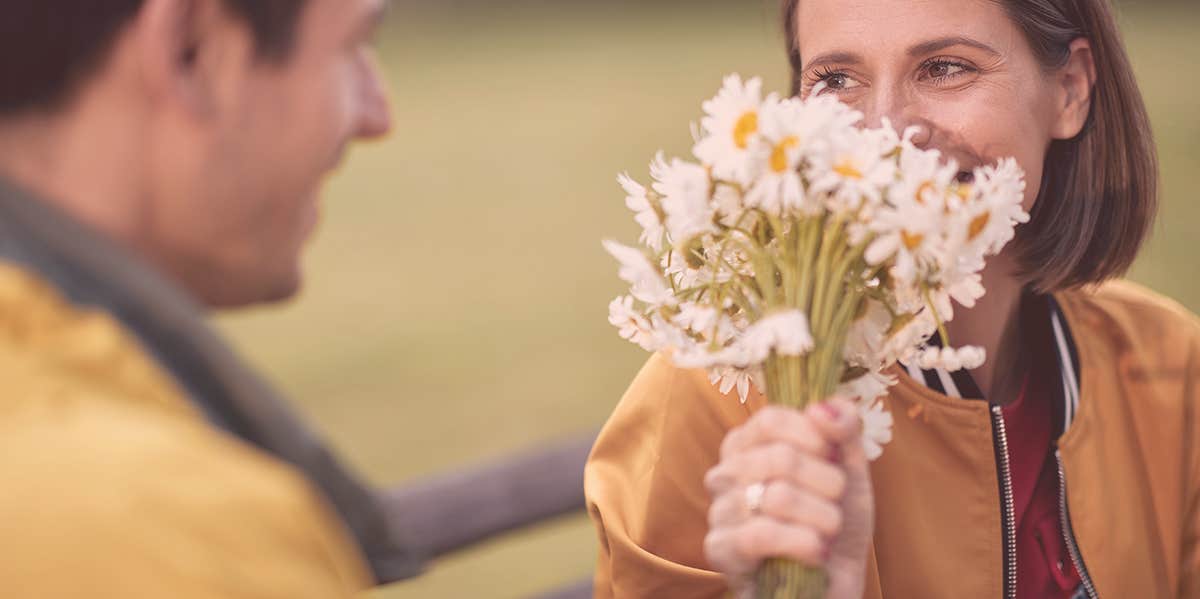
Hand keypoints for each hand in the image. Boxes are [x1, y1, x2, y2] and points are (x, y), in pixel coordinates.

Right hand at [703, 398, 873, 598]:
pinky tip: (816, 553)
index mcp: (748, 445)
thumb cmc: (835, 525)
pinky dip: (802, 544)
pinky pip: (760, 534)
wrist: (832, 585)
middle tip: (836, 506)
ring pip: (777, 497)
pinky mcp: (720, 550)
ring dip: (822, 519)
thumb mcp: (850, 470)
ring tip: (828, 534)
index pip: (771, 419)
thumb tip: (822, 407)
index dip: (813, 437)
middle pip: (779, 457)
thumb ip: (844, 428)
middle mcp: (726, 473)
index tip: (833, 458)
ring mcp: (719, 511)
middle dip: (826, 484)